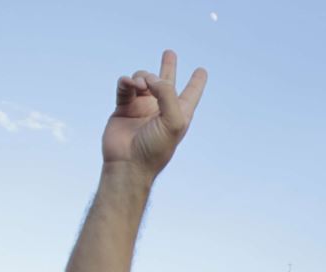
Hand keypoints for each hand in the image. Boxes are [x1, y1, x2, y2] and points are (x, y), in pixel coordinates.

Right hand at [102, 50, 207, 176]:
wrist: (128, 164)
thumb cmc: (155, 148)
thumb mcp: (173, 121)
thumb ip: (167, 94)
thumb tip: (153, 78)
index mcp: (179, 114)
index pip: (191, 94)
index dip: (197, 82)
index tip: (202, 71)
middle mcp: (161, 109)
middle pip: (167, 83)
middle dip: (168, 67)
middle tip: (169, 53)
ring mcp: (142, 108)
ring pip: (143, 80)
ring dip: (143, 76)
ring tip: (141, 84)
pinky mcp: (124, 108)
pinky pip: (125, 86)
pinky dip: (127, 82)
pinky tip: (130, 84)